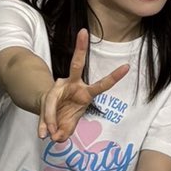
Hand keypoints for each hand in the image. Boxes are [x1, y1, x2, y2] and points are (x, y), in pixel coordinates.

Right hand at [39, 28, 129, 143]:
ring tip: (51, 136)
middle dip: (80, 47)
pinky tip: (44, 134)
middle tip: (84, 32)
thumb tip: (58, 138)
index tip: (127, 66)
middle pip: (77, 63)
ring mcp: (59, 85)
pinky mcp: (47, 93)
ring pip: (53, 100)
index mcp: (85, 91)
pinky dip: (44, 124)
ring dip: (51, 119)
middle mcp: (72, 83)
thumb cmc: (66, 114)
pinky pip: (45, 109)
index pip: (102, 84)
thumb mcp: (69, 125)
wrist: (48, 112)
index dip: (114, 76)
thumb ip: (66, 131)